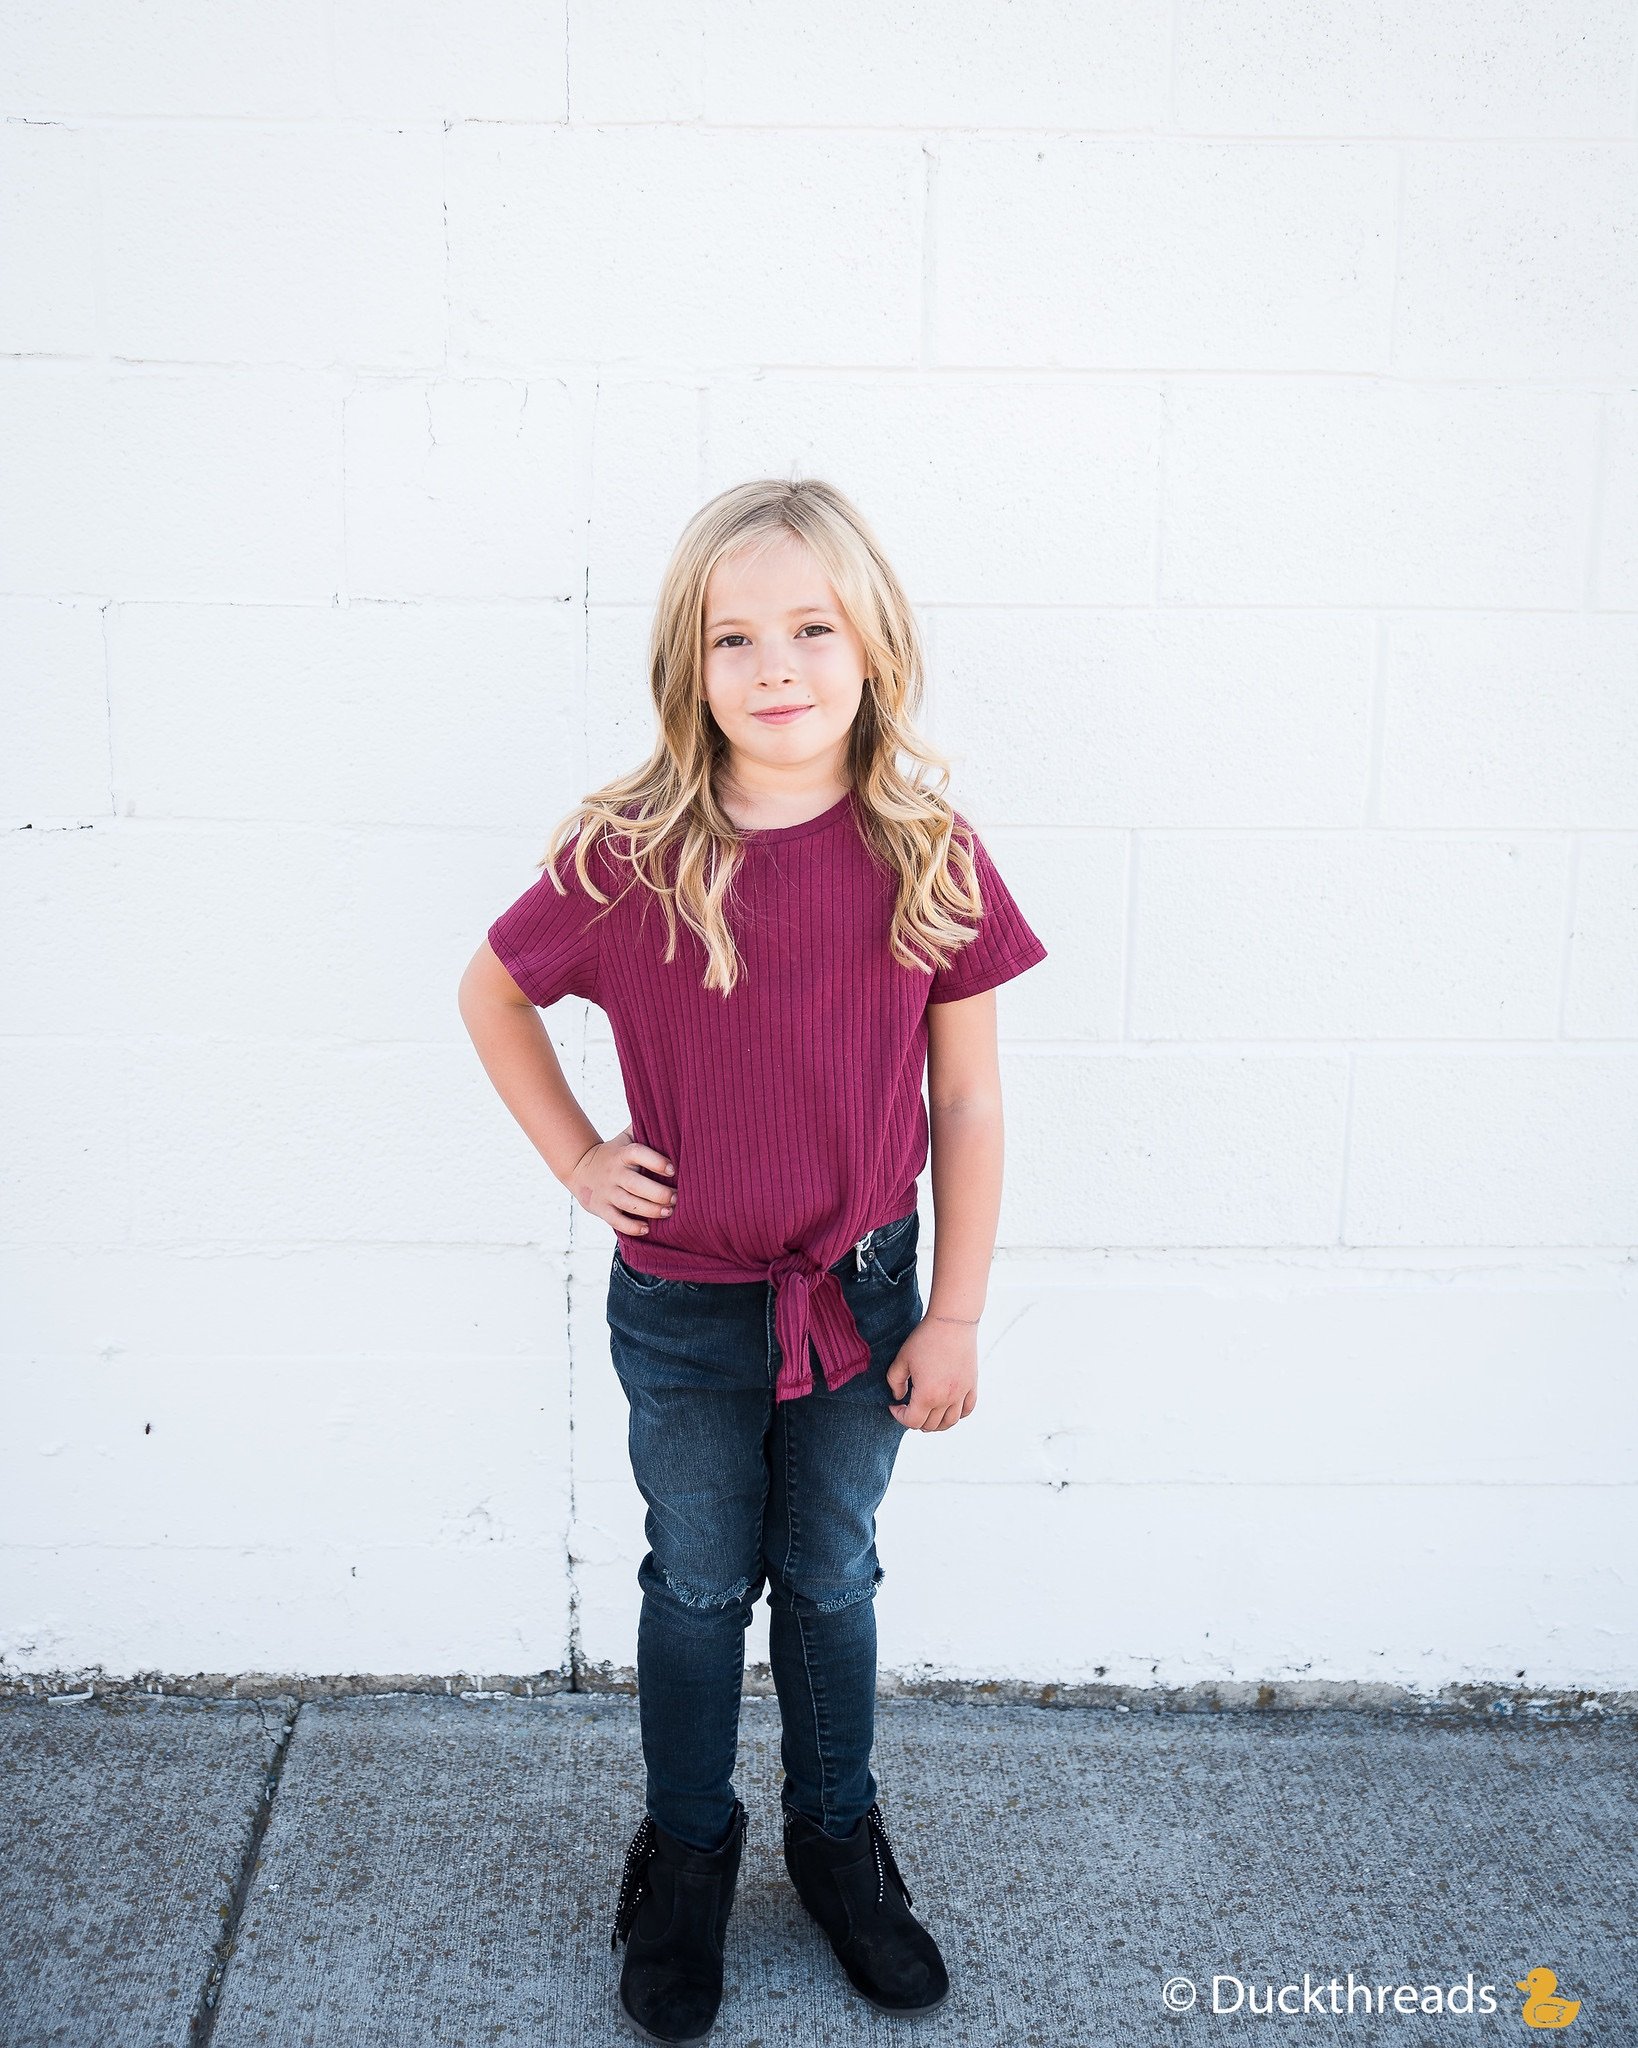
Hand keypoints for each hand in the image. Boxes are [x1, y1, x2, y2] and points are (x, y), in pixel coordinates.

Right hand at [569, 1132, 675, 1238]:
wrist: (579, 1168)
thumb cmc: (614, 1152)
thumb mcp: (625, 1136)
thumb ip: (643, 1125)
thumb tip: (668, 1104)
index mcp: (622, 1153)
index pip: (638, 1153)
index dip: (656, 1161)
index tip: (673, 1169)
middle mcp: (614, 1173)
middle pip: (636, 1184)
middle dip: (659, 1193)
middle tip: (676, 1197)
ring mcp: (607, 1192)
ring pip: (630, 1204)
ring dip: (651, 1210)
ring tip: (668, 1211)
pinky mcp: (601, 1208)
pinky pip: (617, 1221)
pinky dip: (632, 1227)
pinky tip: (647, 1228)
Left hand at [886, 1314, 977, 1431]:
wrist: (952, 1322)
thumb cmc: (925, 1339)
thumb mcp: (902, 1359)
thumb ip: (895, 1382)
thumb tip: (899, 1397)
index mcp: (927, 1395)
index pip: (912, 1421)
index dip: (900, 1417)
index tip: (895, 1405)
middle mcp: (947, 1399)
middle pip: (931, 1425)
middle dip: (916, 1420)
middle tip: (908, 1408)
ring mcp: (962, 1393)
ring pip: (950, 1422)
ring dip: (936, 1424)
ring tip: (927, 1414)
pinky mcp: (972, 1385)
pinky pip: (968, 1409)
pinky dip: (957, 1415)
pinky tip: (947, 1408)